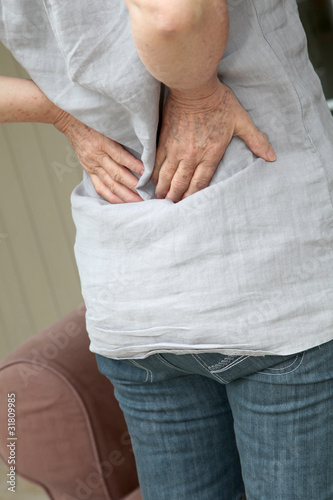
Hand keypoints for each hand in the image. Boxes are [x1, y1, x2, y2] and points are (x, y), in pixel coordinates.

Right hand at [54, 111, 143, 203]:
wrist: (70, 121)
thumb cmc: (92, 121)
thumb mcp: (108, 124)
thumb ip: (122, 136)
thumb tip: (142, 146)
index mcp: (102, 142)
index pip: (121, 157)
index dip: (134, 166)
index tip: (147, 173)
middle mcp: (96, 156)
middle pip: (117, 174)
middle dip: (133, 186)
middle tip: (147, 194)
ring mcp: (91, 166)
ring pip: (110, 184)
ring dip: (125, 195)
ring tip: (138, 201)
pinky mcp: (89, 171)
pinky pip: (100, 188)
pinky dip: (111, 197)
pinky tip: (121, 202)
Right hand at [152, 79, 276, 202]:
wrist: (194, 86)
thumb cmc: (219, 102)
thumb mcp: (242, 121)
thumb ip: (256, 140)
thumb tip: (272, 157)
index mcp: (210, 154)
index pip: (200, 183)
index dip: (193, 196)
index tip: (188, 206)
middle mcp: (192, 155)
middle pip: (181, 183)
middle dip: (176, 197)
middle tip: (171, 206)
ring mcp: (176, 148)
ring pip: (167, 175)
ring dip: (164, 188)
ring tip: (161, 197)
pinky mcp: (164, 140)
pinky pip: (157, 162)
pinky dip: (154, 173)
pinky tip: (152, 180)